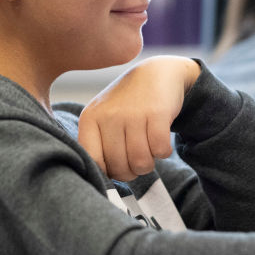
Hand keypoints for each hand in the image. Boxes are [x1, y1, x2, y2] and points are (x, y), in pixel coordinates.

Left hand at [77, 56, 200, 179]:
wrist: (157, 73)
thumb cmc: (127, 104)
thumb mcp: (104, 118)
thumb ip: (98, 146)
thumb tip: (104, 182)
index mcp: (90, 118)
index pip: (94, 162)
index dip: (108, 174)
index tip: (116, 170)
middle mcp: (109, 116)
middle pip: (120, 167)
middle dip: (131, 171)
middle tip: (137, 161)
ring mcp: (133, 114)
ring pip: (141, 162)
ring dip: (149, 164)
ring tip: (148, 152)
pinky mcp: (157, 113)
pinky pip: (160, 151)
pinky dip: (164, 152)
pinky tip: (160, 142)